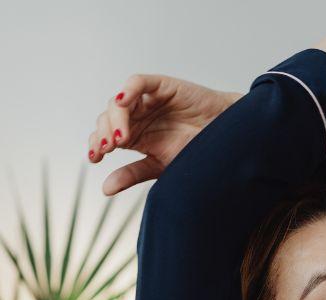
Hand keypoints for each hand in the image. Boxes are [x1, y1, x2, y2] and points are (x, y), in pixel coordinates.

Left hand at [87, 76, 241, 195]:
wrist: (228, 141)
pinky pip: (137, 82)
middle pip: (108, 119)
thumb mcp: (161, 167)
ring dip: (115, 119)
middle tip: (108, 149)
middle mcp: (139, 117)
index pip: (106, 135)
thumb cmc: (198, 152)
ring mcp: (148, 100)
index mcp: (136, 136)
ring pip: (119, 103)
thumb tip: (105, 189)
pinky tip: (122, 103)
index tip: (97, 158)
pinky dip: (127, 90)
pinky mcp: (162, 87)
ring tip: (121, 138)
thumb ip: (133, 174)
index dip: (97, 144)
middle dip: (104, 133)